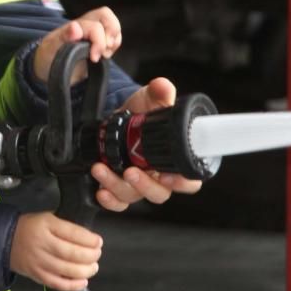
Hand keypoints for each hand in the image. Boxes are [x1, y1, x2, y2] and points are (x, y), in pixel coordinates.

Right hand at [10, 212, 102, 290]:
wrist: (5, 241)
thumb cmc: (31, 228)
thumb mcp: (47, 218)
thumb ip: (66, 226)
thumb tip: (89, 238)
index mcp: (47, 225)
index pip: (72, 233)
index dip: (89, 240)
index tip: (98, 242)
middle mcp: (42, 244)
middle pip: (71, 253)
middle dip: (90, 256)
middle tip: (97, 254)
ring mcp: (39, 262)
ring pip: (66, 270)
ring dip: (85, 270)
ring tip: (93, 267)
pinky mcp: (37, 276)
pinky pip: (57, 283)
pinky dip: (72, 285)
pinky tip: (83, 281)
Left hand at [33, 6, 121, 83]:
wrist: (48, 69)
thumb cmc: (48, 57)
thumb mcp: (50, 49)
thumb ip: (63, 37)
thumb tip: (76, 27)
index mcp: (74, 26)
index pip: (94, 26)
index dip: (99, 41)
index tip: (95, 58)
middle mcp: (85, 26)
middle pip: (105, 15)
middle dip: (111, 32)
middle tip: (105, 52)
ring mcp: (93, 34)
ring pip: (112, 25)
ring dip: (114, 40)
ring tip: (104, 55)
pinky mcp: (99, 43)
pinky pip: (114, 37)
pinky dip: (115, 45)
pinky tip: (105, 55)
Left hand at [90, 77, 202, 211]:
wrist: (120, 117)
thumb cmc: (144, 112)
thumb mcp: (151, 99)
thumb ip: (160, 93)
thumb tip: (162, 86)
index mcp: (175, 160)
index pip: (189, 180)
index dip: (183, 182)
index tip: (168, 176)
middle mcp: (159, 176)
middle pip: (160, 194)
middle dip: (145, 186)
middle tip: (132, 172)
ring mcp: (139, 184)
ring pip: (134, 196)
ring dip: (117, 186)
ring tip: (101, 169)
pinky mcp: (120, 188)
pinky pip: (118, 203)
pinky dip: (109, 200)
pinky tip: (100, 190)